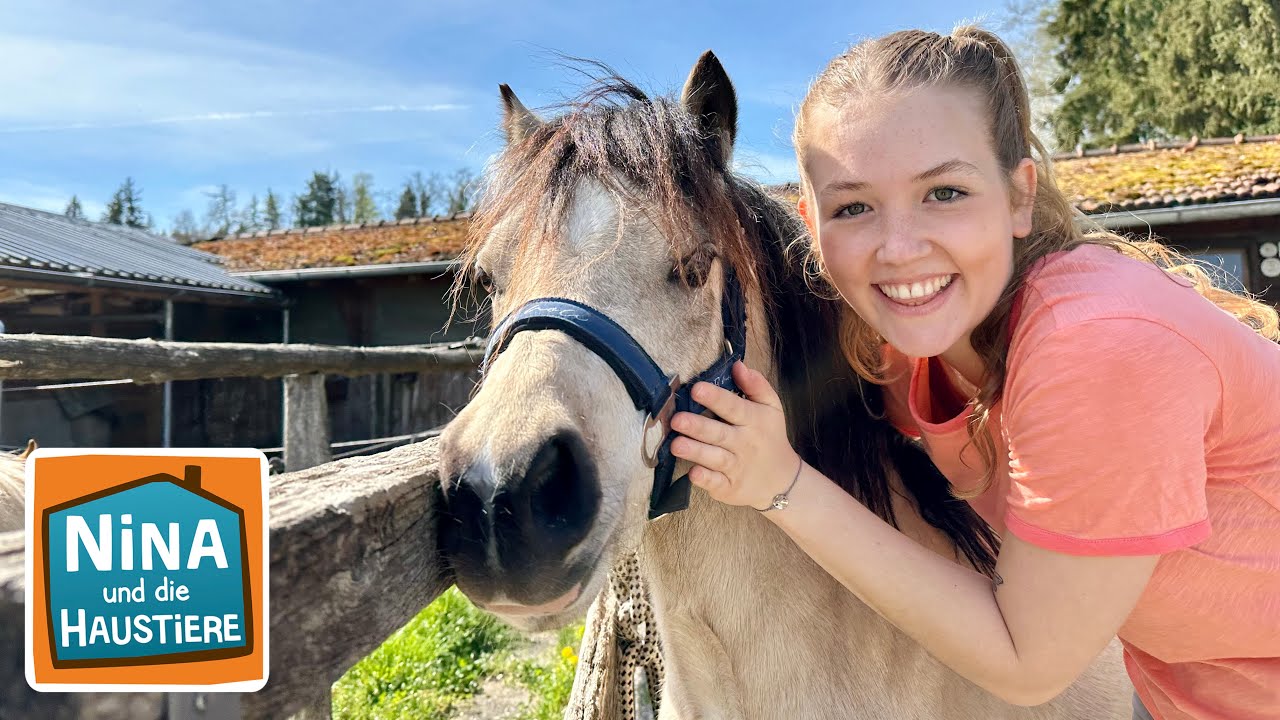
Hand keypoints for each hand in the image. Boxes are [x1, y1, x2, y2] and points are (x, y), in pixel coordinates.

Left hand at [669, 361, 800, 508]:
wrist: (782, 481)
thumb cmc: (770, 436)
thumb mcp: (772, 408)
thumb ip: (756, 385)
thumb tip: (738, 365)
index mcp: (754, 420)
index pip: (733, 407)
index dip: (715, 398)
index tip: (696, 389)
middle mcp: (744, 443)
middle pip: (718, 433)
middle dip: (697, 426)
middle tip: (677, 419)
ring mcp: (736, 467)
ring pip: (714, 458)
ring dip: (695, 451)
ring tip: (675, 445)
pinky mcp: (728, 487)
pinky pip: (715, 482)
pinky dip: (705, 479)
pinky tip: (692, 473)